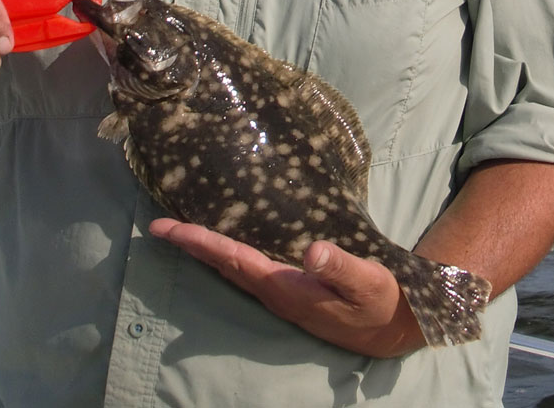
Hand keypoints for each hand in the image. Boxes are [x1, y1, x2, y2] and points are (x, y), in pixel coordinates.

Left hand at [149, 219, 424, 357]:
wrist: (395, 326)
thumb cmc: (381, 301)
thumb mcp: (367, 282)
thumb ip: (341, 268)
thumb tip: (311, 252)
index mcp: (285, 288)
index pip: (233, 259)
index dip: (200, 242)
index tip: (169, 229)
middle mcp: (273, 292)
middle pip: (222, 264)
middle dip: (190, 245)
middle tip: (158, 226)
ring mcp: (279, 292)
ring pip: (231, 267)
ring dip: (203, 249)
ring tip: (177, 230)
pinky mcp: (288, 287)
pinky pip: (246, 266)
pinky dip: (225, 251)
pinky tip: (220, 241)